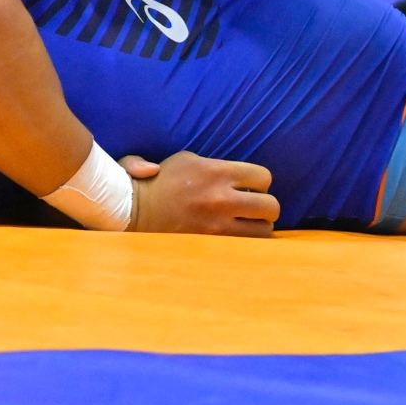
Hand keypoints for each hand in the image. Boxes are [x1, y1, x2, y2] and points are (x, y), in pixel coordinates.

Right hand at [124, 150, 279, 235]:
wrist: (134, 210)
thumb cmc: (158, 182)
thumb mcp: (181, 158)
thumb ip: (208, 160)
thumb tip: (222, 170)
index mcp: (215, 172)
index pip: (263, 177)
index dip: (260, 182)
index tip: (250, 186)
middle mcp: (221, 198)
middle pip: (271, 206)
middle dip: (266, 206)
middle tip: (253, 207)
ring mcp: (217, 224)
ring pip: (263, 230)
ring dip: (259, 226)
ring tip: (246, 224)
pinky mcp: (211, 243)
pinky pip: (245, 246)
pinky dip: (246, 242)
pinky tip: (236, 237)